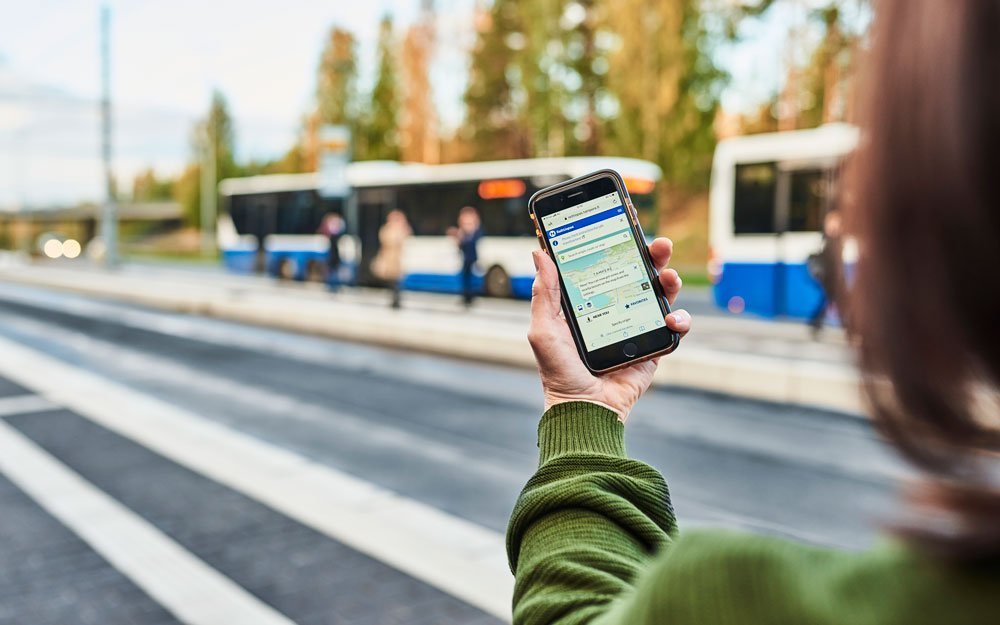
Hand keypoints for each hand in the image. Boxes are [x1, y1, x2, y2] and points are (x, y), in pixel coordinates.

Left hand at [527, 238, 690, 420]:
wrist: (583, 409)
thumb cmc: (558, 371)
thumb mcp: (544, 328)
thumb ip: (545, 292)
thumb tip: (539, 253)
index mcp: (591, 301)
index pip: (608, 265)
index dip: (619, 245)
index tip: (627, 224)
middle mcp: (616, 309)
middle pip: (640, 274)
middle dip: (653, 255)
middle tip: (658, 245)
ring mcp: (637, 327)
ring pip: (661, 295)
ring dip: (669, 280)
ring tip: (668, 277)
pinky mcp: (654, 347)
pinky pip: (674, 327)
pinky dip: (680, 319)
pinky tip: (672, 317)